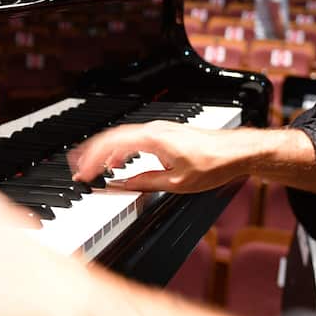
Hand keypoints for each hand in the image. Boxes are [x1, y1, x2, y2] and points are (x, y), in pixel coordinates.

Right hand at [69, 122, 251, 192]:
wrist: (237, 151)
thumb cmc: (213, 164)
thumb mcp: (177, 183)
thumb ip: (146, 183)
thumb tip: (123, 185)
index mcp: (153, 139)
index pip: (112, 145)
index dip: (93, 159)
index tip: (82, 173)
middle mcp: (154, 129)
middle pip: (113, 137)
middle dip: (92, 153)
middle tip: (78, 169)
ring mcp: (160, 130)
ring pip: (123, 137)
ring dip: (105, 151)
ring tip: (92, 166)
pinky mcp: (166, 134)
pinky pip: (135, 138)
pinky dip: (121, 149)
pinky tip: (119, 161)